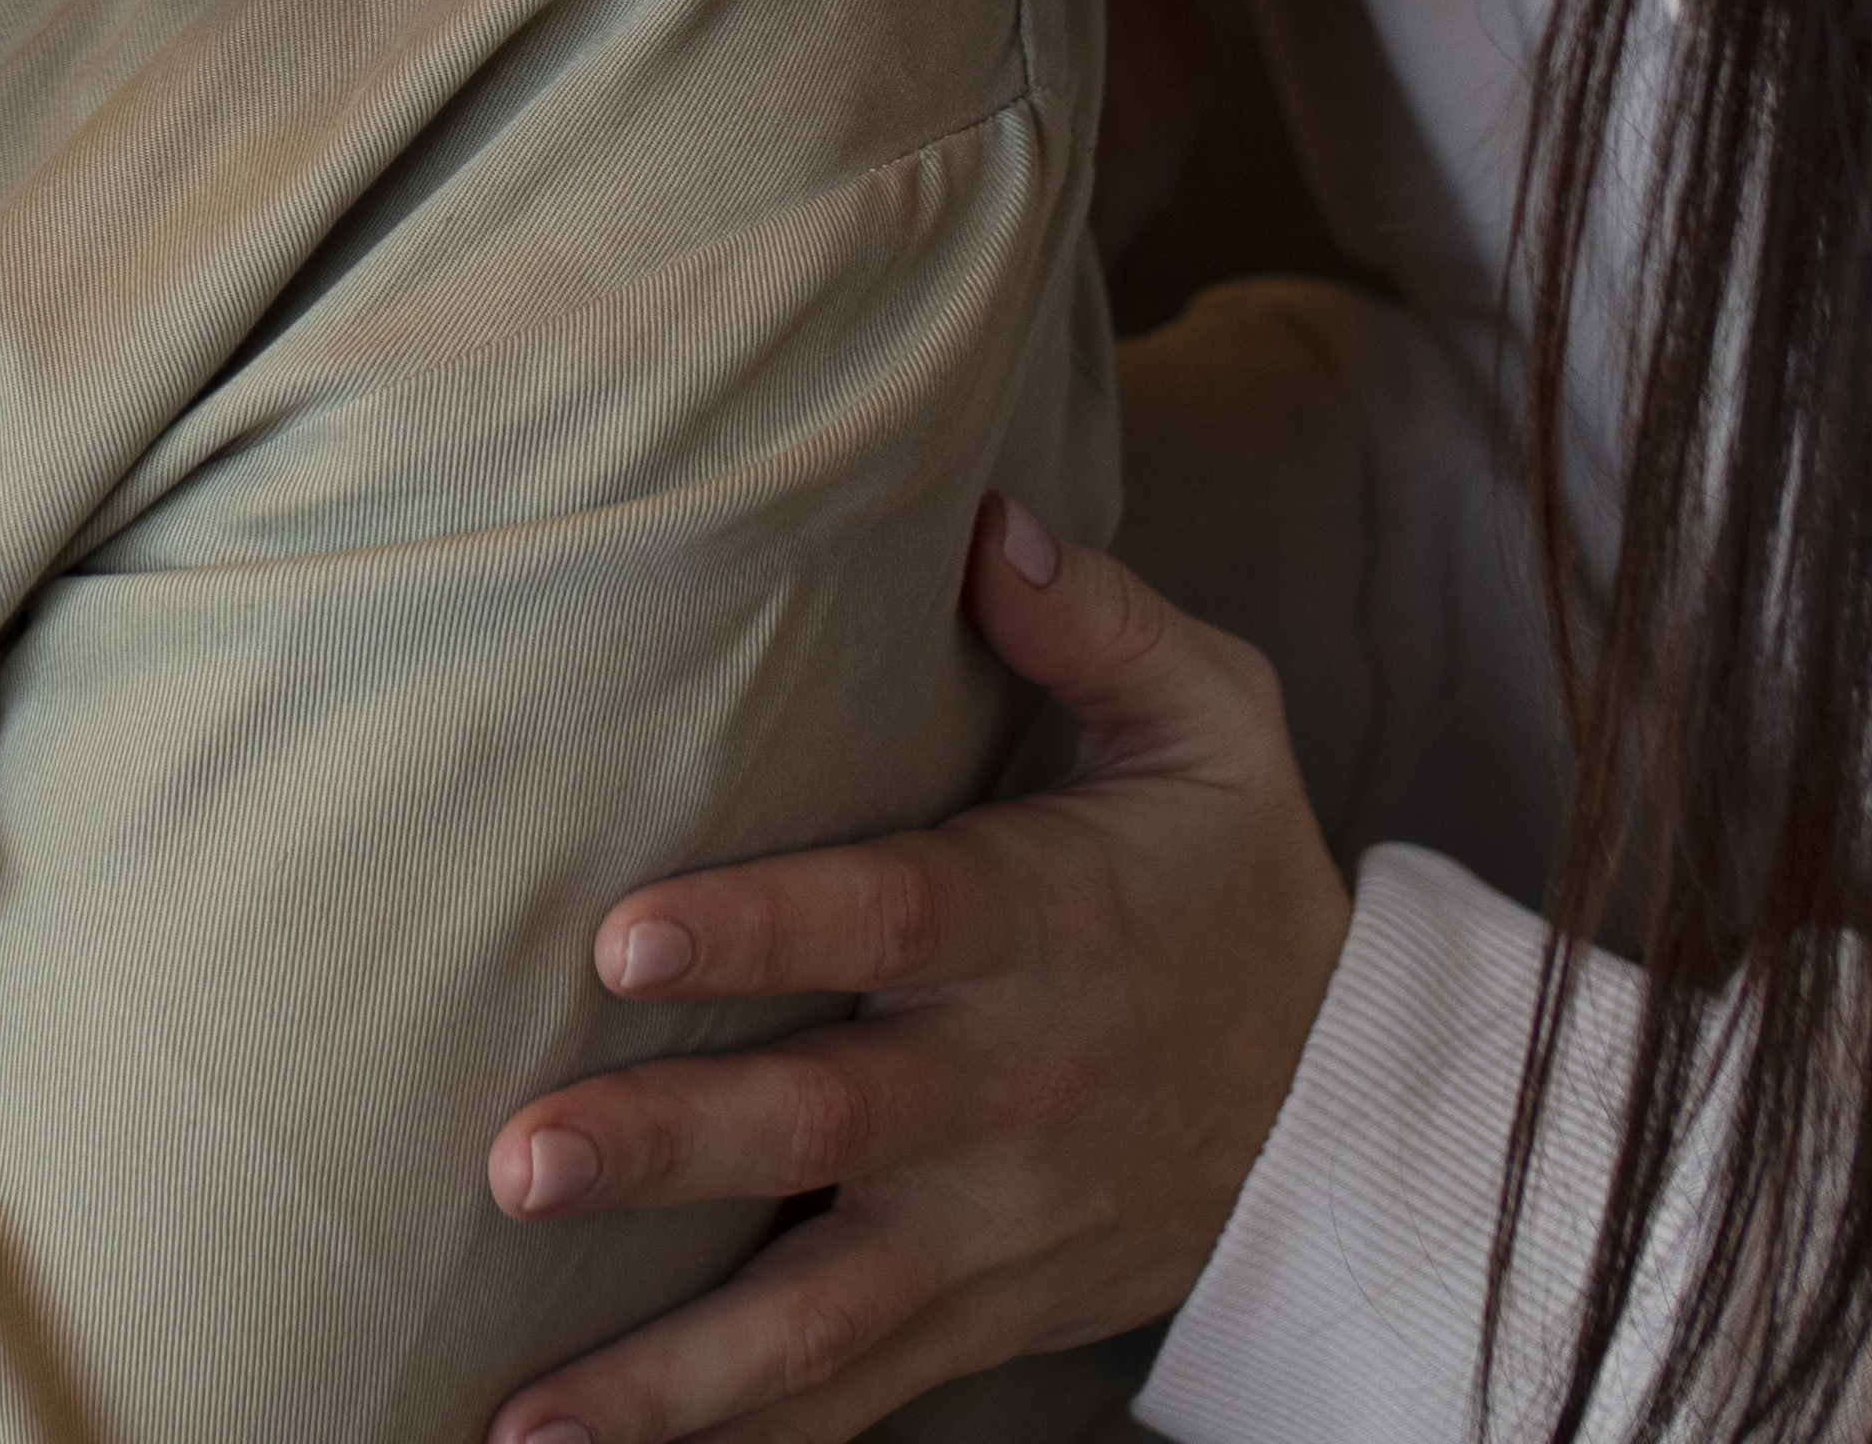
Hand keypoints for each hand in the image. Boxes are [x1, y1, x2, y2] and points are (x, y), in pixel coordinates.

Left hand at [476, 503, 1355, 1443]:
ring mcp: (980, 1232)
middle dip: (665, 1152)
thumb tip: (986, 517)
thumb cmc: (1237, 886)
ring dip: (665, 1376)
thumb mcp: (1215, 724)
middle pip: (817, 1127)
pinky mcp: (971, 1323)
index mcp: (1035, 927)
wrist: (1354, 1115)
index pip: (883, 921)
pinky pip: (844, 1407)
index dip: (759, 930)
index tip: (624, 935)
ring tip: (521, 1421)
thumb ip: (1097, 619)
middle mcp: (997, 1092)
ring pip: (813, 1317)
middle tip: (516, 1165)